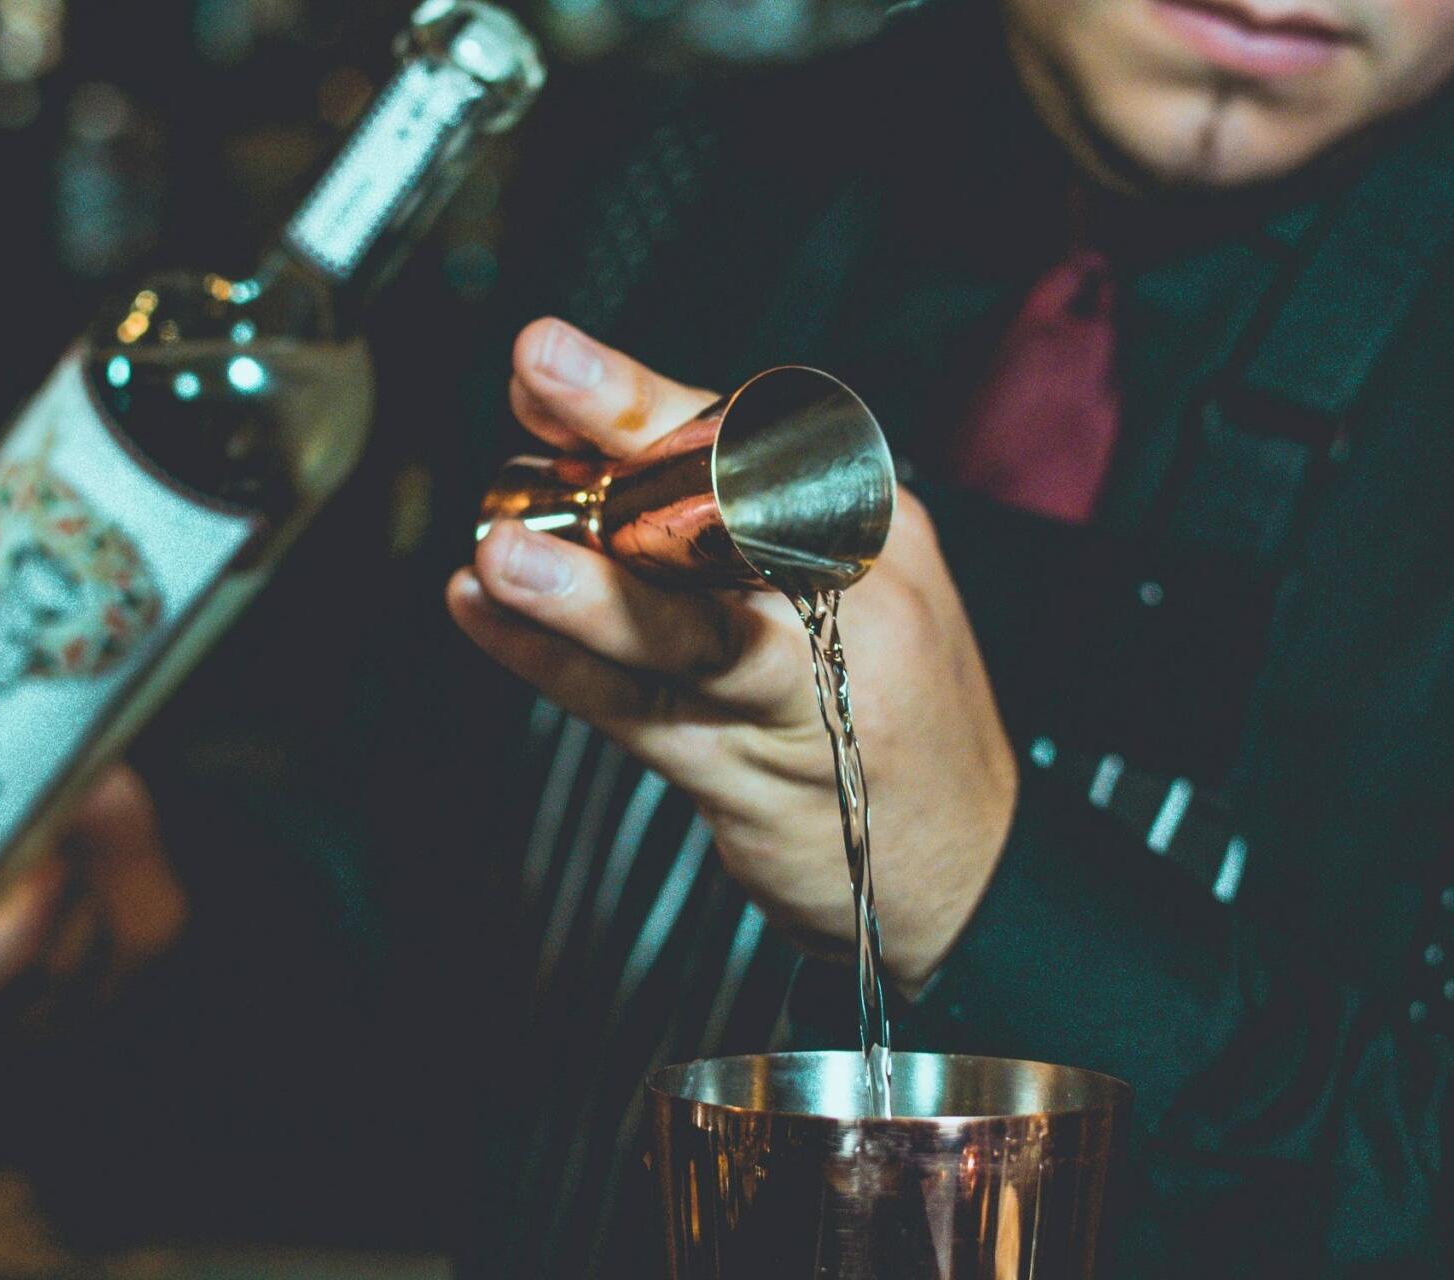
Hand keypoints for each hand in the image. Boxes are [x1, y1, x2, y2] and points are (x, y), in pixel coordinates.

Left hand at [447, 318, 1015, 985]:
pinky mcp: (750, 776)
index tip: (548, 357)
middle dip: (624, 434)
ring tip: (500, 551)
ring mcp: (799, 691)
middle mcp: (843, 594)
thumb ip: (716, 517)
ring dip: (582, 587)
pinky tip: (485, 619)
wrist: (968, 865)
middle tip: (539, 372)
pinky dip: (554, 665)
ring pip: (683, 628)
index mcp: (864, 524)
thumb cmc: (879, 706)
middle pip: (726, 505)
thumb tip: (567, 440)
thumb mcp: (837, 582)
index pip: (747, 437)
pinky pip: (638, 711)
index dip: (638, 393)